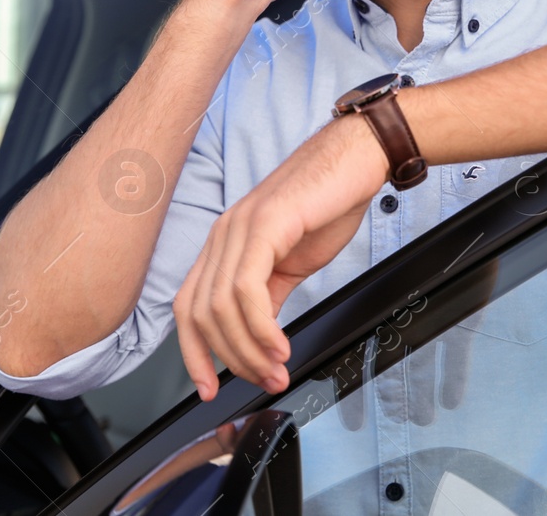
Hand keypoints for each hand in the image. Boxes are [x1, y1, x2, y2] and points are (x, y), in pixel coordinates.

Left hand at [173, 113, 389, 398]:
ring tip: (276, 368)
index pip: (189, 306)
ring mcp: (239, 227)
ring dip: (249, 349)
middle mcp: (223, 234)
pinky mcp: (265, 224)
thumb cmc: (328, 202)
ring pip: (221, 306)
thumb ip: (268, 295)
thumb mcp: (291, 259)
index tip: (210, 388)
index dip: (193, 352)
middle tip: (264, 380)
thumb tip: (257, 336)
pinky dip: (261, 327)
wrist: (357, 158)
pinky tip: (280, 344)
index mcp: (224, 243)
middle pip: (199, 313)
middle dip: (229, 359)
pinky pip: (247, 288)